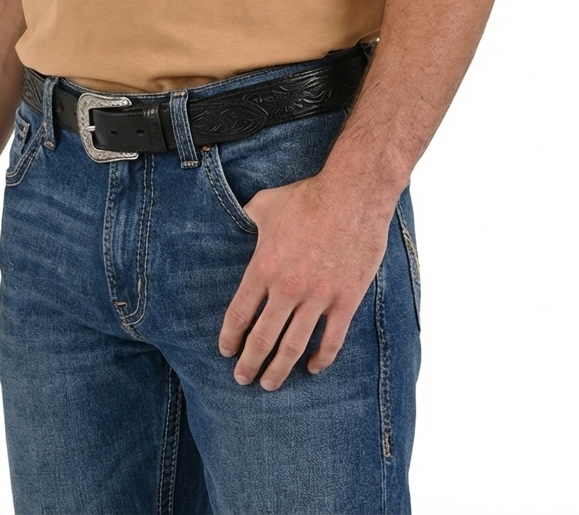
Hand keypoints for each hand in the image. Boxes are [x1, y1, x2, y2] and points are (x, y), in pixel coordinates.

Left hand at [217, 174, 392, 390]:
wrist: (352, 195)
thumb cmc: (307, 197)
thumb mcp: (265, 204)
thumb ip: (247, 217)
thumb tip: (238, 219)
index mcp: (263, 267)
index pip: (239, 315)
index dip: (230, 338)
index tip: (225, 351)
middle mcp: (287, 289)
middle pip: (262, 339)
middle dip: (249, 364)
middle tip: (242, 379)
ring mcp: (318, 297)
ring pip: (293, 347)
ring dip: (279, 370)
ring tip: (270, 384)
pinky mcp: (345, 300)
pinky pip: (332, 340)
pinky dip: (322, 360)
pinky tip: (313, 368)